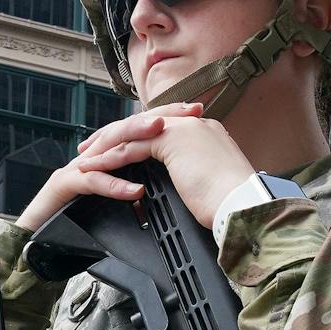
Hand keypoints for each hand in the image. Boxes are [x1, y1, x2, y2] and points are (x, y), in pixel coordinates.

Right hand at [15, 102, 206, 232]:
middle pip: (130, 129)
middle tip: (189, 113)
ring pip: (111, 147)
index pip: (142, 131)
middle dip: (160, 118)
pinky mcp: (65, 185)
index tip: (198, 114)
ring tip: (162, 134)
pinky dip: (115, 187)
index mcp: (110, 157)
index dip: (169, 119)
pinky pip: (93, 182)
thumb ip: (133, 196)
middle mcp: (95, 155)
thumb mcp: (113, 204)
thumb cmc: (73, 222)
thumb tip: (157, 198)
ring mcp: (79, 167)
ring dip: (138, 139)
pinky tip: (135, 192)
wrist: (36, 239)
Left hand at [76, 110, 254, 230]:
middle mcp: (193, 125)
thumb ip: (198, 176)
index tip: (121, 151)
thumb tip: (191, 187)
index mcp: (205, 133)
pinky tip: (95, 168)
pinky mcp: (170, 140)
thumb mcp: (214, 184)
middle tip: (92, 149)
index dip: (138, 138)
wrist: (244, 204)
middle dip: (114, 136)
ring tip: (86, 160)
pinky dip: (110, 158)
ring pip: (133, 132)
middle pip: (143, 124)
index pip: (161, 129)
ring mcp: (182, 129)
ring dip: (106, 147)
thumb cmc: (234, 205)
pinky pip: (131, 147)